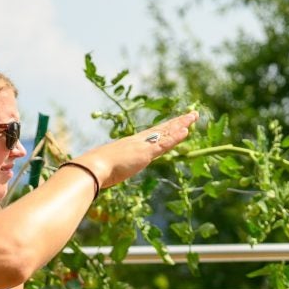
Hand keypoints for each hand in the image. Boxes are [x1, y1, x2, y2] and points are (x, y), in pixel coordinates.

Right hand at [76, 112, 200, 188]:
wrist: (94, 168)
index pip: (153, 134)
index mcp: (131, 144)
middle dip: (178, 122)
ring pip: (166, 132)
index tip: (176, 123)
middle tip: (192, 114)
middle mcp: (139, 141)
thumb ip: (114, 167)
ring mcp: (143, 146)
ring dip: (181, 125)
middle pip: (162, 129)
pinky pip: (164, 143)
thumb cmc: (98, 170)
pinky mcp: (145, 153)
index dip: (165, 129)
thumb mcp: (111, 168)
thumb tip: (109, 173)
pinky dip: (175, 137)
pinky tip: (186, 131)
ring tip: (194, 117)